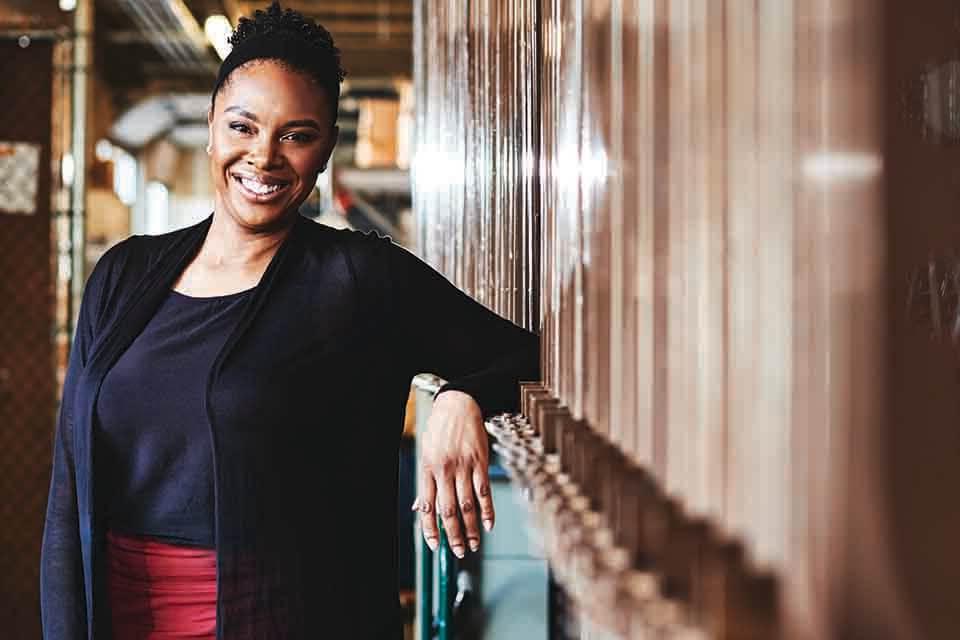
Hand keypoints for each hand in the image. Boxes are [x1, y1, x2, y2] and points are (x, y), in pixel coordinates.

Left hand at [413, 390, 493, 557]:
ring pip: (467, 505)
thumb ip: (426, 482)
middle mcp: (444, 470)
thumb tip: (419, 507)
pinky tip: (489, 524)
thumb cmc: (441, 428)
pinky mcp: (480, 462)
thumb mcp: (427, 453)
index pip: (427, 507)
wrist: (459, 403)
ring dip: (471, 529)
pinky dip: (488, 510)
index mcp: (428, 469)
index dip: (430, 529)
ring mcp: (463, 466)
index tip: (435, 545)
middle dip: (453, 535)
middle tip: (458, 551)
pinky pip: (484, 491)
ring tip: (474, 544)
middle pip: (448, 511)